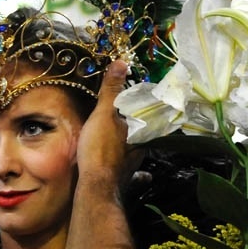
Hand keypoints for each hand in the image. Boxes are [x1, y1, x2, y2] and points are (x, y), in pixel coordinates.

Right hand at [77, 60, 139, 183]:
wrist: (96, 186)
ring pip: (140, 152)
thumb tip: (122, 62)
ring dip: (139, 146)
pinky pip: (136, 175)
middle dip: (143, 127)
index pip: (148, 115)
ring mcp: (134, 166)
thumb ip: (111, 90)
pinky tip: (145, 176)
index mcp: (140, 131)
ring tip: (136, 139)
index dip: (148, 108)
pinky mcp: (125, 180)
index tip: (151, 100)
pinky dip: (141, 175)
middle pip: (144, 133)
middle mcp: (141, 148)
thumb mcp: (103, 114)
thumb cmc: (101, 148)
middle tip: (139, 118)